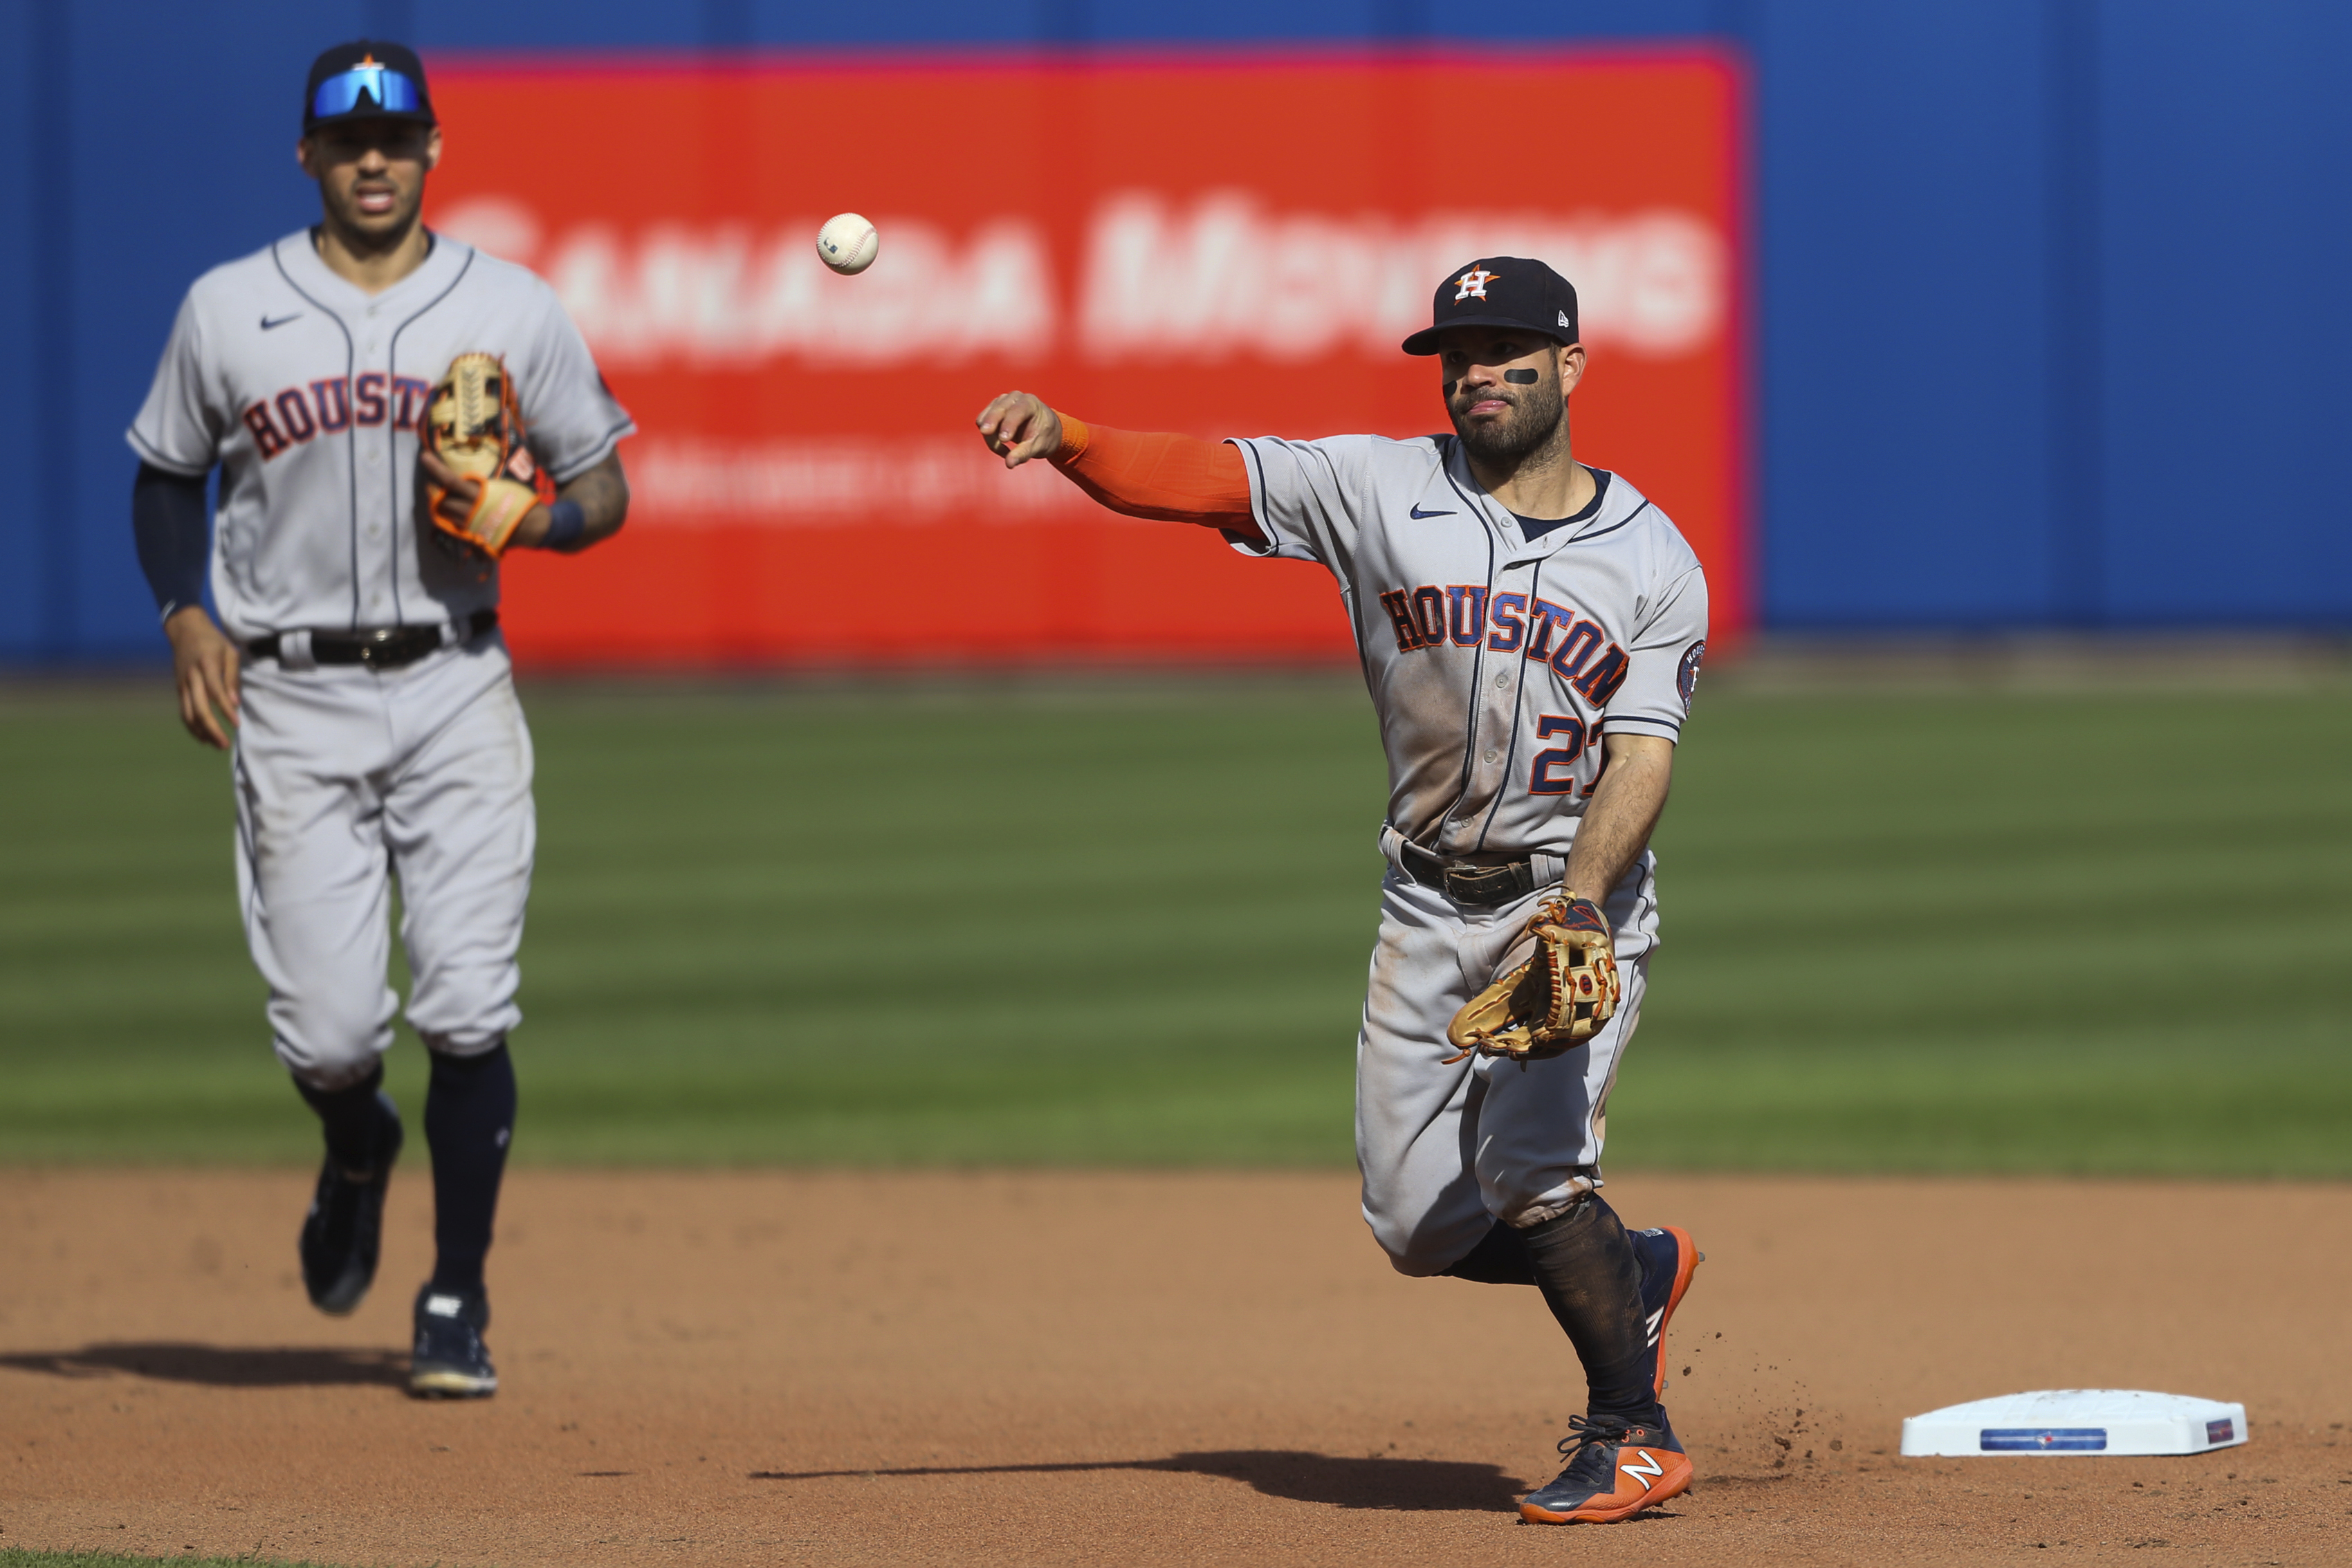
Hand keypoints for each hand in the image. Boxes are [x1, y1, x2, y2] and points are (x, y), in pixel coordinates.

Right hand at [163, 605, 240, 748]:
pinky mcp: (178, 688)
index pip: (215, 691)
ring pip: (189, 713)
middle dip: (212, 728)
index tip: (237, 724)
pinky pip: (184, 711)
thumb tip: (234, 703)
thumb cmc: (213, 641)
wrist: (185, 630)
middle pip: (199, 707)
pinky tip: (203, 737)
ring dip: (202, 732)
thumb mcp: (229, 652)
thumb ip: (232, 677)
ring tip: (217, 745)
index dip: (225, 709)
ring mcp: (182, 684)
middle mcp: (192, 676)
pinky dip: (192, 726)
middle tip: (225, 744)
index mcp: (206, 664)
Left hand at [420, 447, 549, 546]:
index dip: (435, 468)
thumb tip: (471, 474)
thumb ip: (485, 482)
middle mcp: (471, 512)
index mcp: (479, 496)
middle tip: (431, 484)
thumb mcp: (505, 485)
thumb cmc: (523, 502)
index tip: (424, 457)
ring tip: (441, 497)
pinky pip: (455, 528)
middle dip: (433, 491)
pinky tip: (454, 513)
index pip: (450, 481)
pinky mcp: (475, 537)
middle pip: (441, 501)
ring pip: (445, 516)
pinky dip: (451, 519)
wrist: (535, 528)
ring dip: (440, 505)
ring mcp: (471, 526)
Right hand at [975, 391, 1061, 468]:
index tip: (1003, 439)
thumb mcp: (1038, 446)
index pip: (1017, 411)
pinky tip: (1001, 445)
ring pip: (986, 418)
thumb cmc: (1043, 435)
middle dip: (991, 422)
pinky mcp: (992, 409)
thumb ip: (1024, 454)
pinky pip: (982, 423)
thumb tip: (1009, 464)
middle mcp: (1014, 398)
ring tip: (1005, 452)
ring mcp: (1001, 402)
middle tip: (986, 433)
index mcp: (1030, 403)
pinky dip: (988, 437)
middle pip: (997, 410)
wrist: (1042, 426)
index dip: (1009, 424)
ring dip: (991, 437)